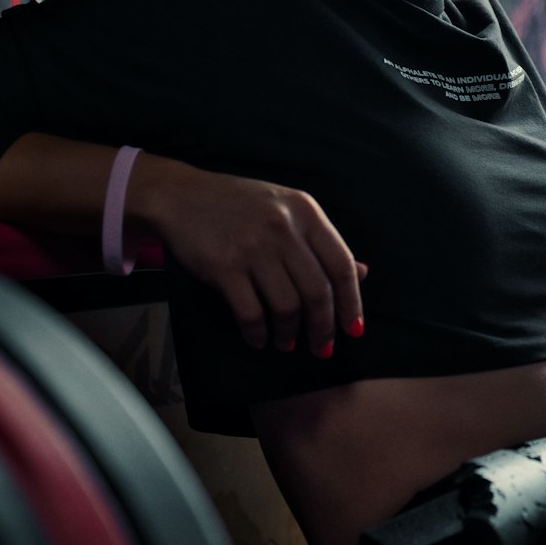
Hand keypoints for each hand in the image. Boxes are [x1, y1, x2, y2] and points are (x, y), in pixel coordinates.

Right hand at [134, 158, 365, 355]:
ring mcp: (254, 247)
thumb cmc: (240, 204)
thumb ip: (322, 241)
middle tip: (322, 348)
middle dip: (323, 329)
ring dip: (290, 334)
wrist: (182, 196)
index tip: (354, 329)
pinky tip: (259, 339)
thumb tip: (363, 273)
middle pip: (318, 292)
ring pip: (287, 307)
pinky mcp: (224, 266)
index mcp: (306, 211)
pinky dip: (258, 333)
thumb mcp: (287, 209)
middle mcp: (283, 227)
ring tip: (287, 343)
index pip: (342, 265)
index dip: (352, 302)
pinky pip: (251, 313)